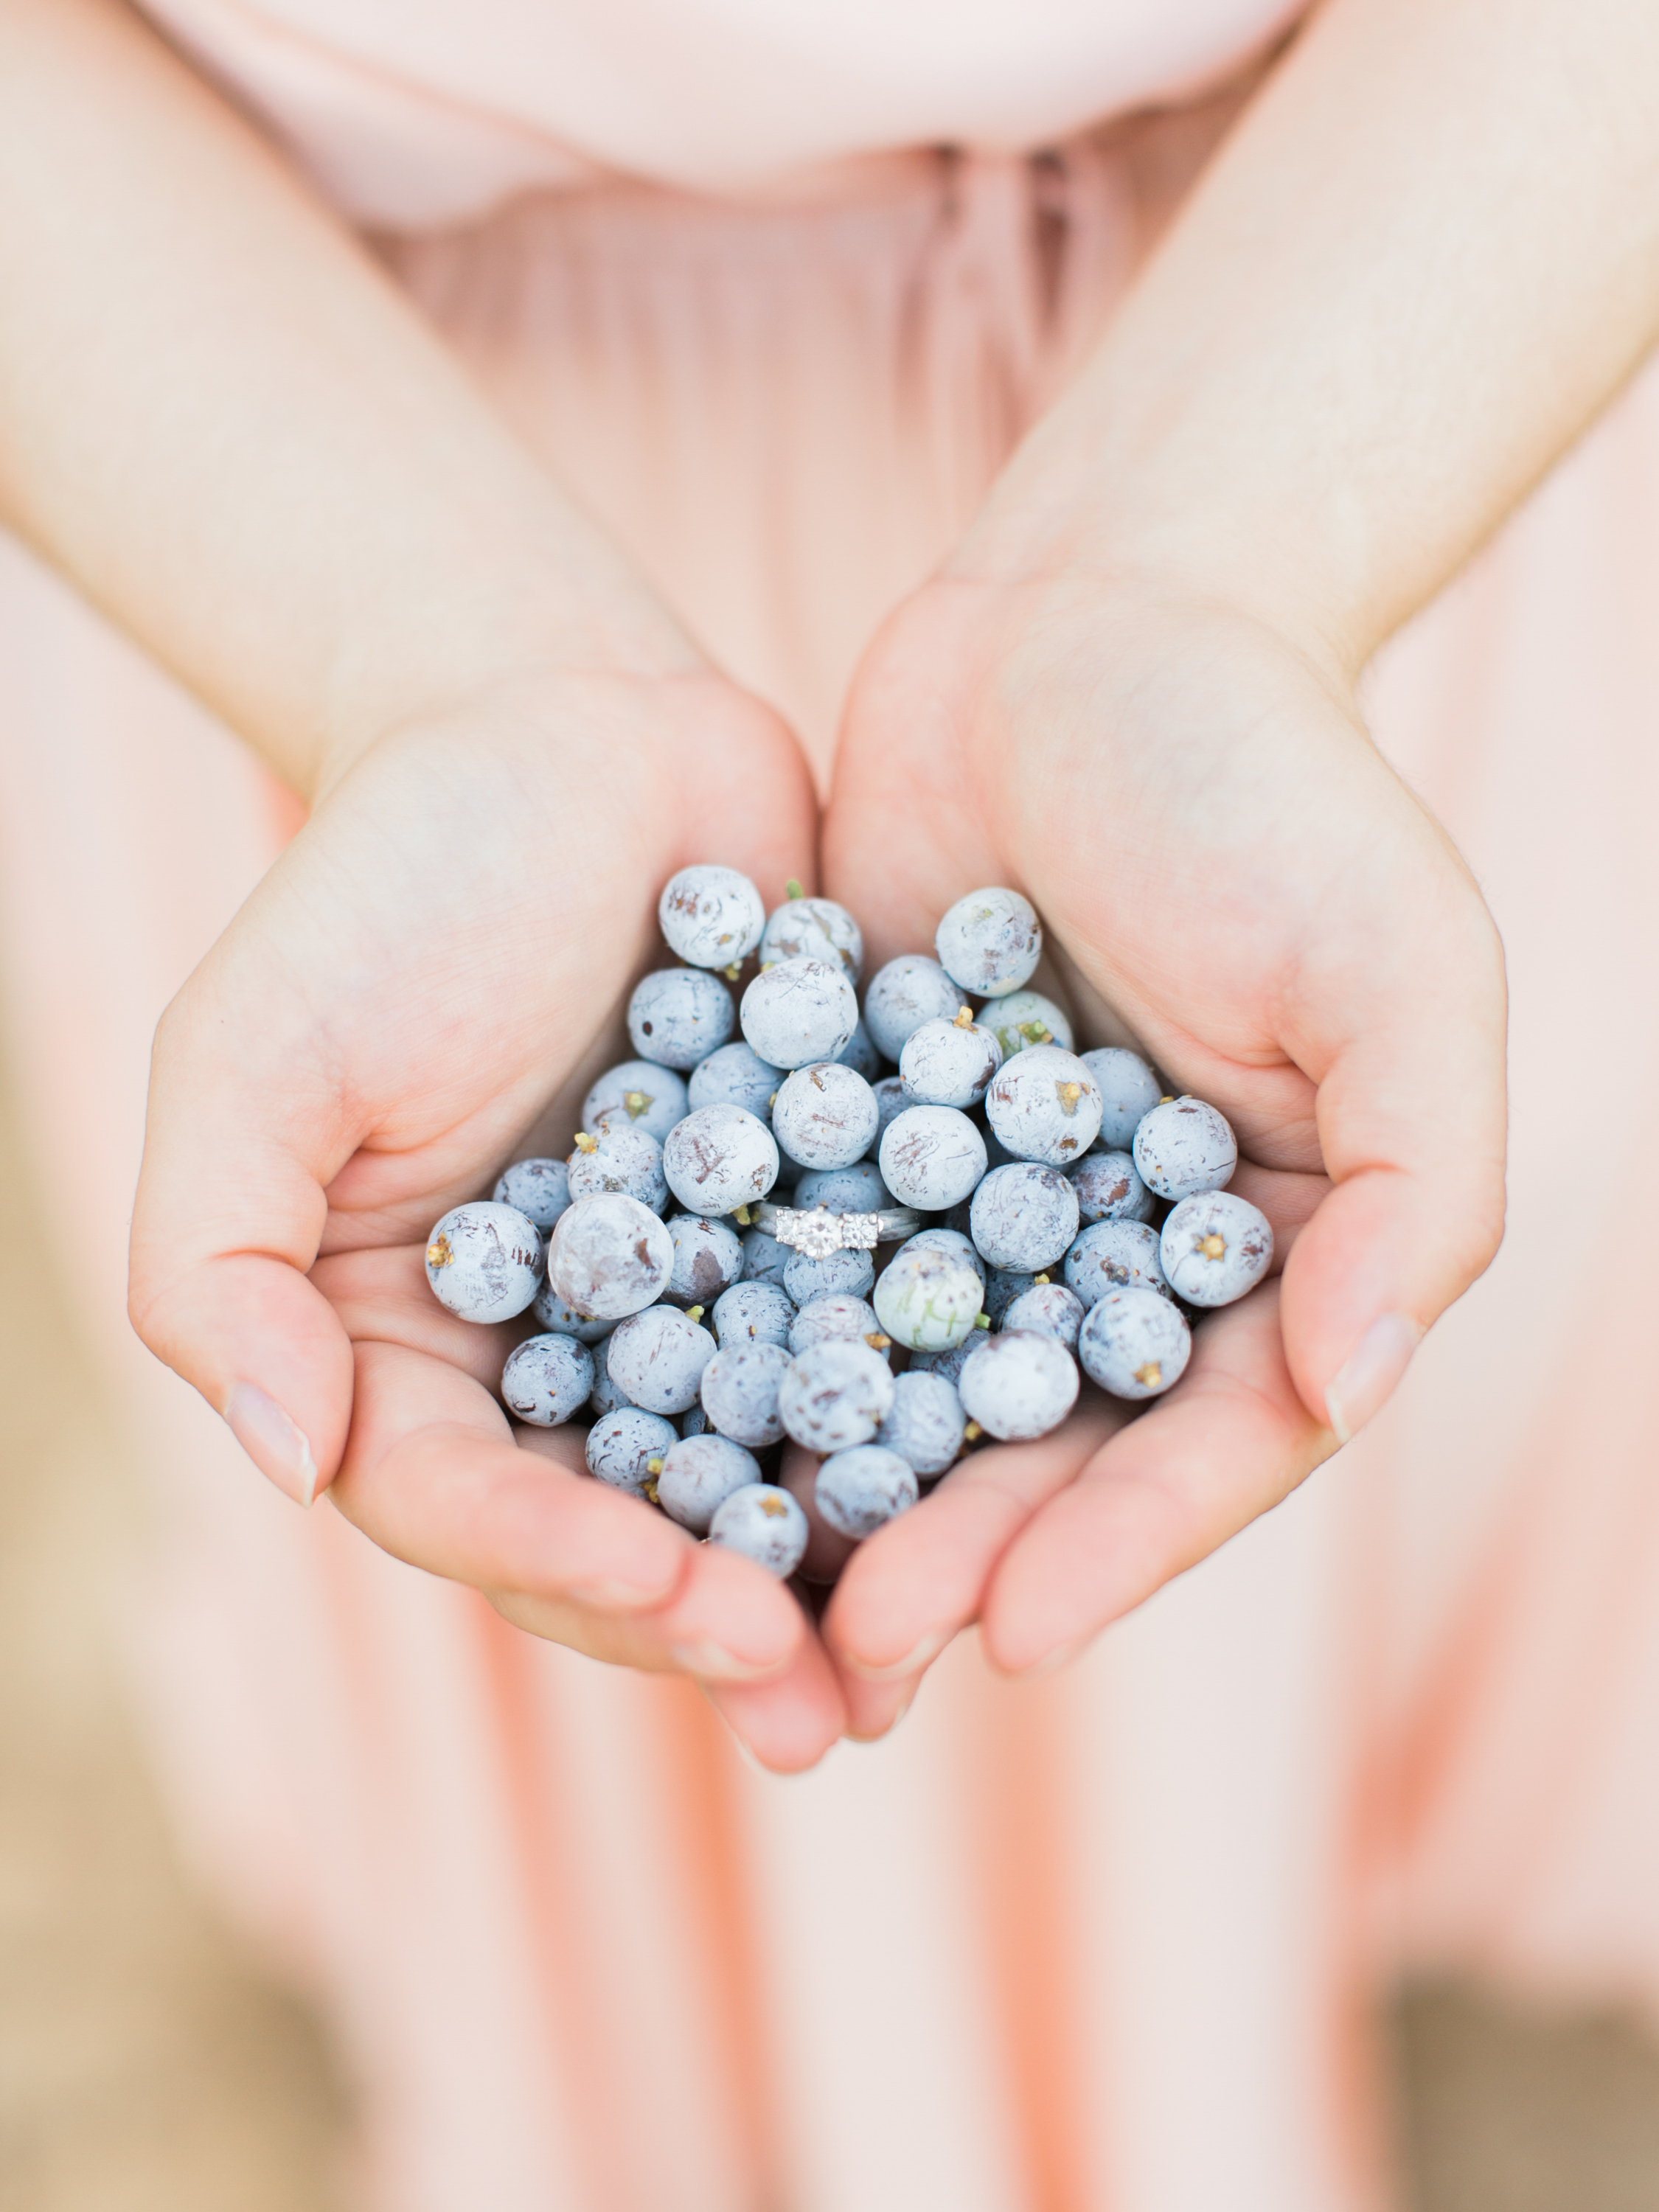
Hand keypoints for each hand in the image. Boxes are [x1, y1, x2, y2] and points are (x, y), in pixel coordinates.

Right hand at [127, 661, 845, 1769]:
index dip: (560, 1560)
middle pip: (627, 1520)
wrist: (566, 722)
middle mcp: (563, 1346)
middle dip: (713, 1613)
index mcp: (416, 1342)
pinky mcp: (822, 1220)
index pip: (469, 1499)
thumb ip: (221, 1263)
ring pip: (764, 1463)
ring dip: (835, 1569)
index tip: (668, 1588)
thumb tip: (280, 1461)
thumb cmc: (386, 879)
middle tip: (819, 1697)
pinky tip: (1009, 1467)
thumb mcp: (251, 1054)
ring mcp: (702, 1292)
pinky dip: (931, 1411)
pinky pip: (878, 1335)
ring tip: (917, 1650)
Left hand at [819, 567, 1505, 1725]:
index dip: (1125, 1546)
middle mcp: (1131, 1245)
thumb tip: (1353, 1394)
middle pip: (1051, 1444)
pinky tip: (669, 1435)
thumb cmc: (1268, 780)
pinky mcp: (858, 1134)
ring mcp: (986, 1198)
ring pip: (914, 1385)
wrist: (1081, 622)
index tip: (1021, 1637)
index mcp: (1278, 1240)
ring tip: (753, 1599)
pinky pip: (803, 1263)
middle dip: (964, 1558)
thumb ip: (1412, 1191)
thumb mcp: (1396, 968)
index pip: (1214, 1437)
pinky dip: (751, 1350)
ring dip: (847, 1497)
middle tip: (859, 1663)